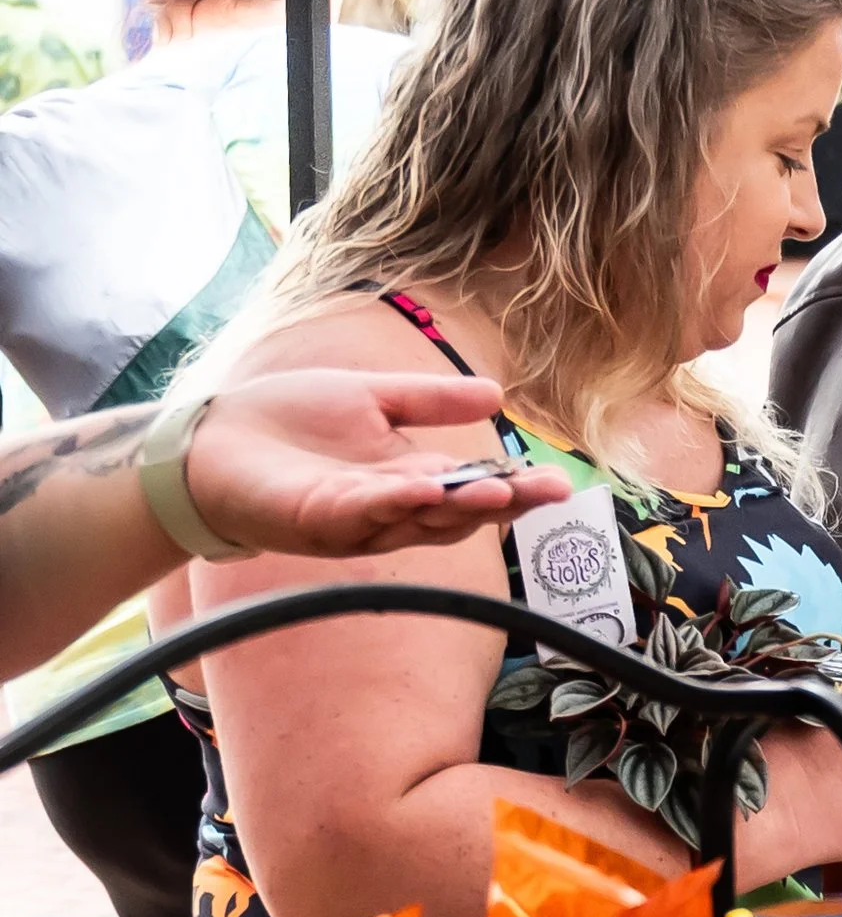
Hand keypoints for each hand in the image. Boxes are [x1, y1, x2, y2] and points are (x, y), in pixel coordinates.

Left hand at [182, 370, 574, 555]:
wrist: (205, 440)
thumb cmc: (282, 421)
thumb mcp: (369, 397)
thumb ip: (428, 401)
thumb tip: (497, 396)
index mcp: (407, 477)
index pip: (474, 487)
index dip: (516, 487)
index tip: (560, 481)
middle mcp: (390, 507)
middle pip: (460, 511)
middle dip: (507, 502)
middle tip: (553, 490)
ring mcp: (355, 519)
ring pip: (420, 520)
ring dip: (461, 507)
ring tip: (503, 493)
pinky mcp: (316, 520)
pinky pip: (365, 513)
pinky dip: (397, 502)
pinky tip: (426, 488)